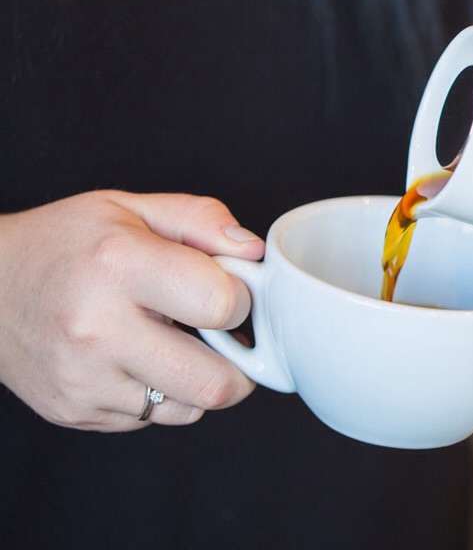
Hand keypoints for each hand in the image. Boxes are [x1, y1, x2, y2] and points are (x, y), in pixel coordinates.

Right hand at [0, 190, 262, 430]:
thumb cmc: (64, 243)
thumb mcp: (130, 207)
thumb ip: (201, 220)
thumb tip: (254, 253)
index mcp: (118, 265)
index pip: (222, 306)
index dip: (241, 299)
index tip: (227, 290)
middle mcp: (97, 329)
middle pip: (216, 382)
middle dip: (239, 362)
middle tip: (225, 336)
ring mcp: (83, 380)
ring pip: (189, 408)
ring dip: (198, 380)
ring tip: (174, 341)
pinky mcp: (75, 412)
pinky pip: (152, 419)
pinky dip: (161, 394)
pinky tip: (138, 359)